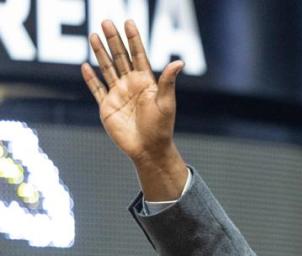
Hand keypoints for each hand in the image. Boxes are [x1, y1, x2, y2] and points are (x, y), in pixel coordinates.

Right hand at [81, 19, 187, 198]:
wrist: (149, 150)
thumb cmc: (161, 128)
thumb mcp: (166, 103)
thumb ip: (167, 81)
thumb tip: (179, 62)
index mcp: (146, 83)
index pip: (138, 56)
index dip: (133, 40)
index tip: (128, 23)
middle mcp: (131, 86)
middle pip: (120, 58)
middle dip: (114, 40)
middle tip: (106, 21)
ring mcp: (118, 95)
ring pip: (107, 69)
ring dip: (100, 53)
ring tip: (94, 35)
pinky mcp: (107, 107)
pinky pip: (97, 89)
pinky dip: (91, 79)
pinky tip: (85, 66)